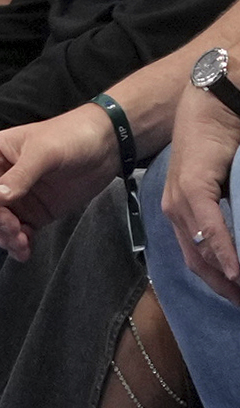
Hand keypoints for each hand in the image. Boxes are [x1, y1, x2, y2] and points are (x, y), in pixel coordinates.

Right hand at [0, 106, 117, 260]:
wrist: (107, 146)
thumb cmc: (70, 137)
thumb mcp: (43, 153)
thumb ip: (19, 176)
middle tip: (14, 228)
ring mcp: (17, 198)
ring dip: (4, 237)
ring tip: (23, 243)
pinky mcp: (35, 213)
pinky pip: (19, 232)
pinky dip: (18, 244)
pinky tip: (25, 251)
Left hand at [167, 94, 239, 303]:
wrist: (216, 105)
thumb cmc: (225, 147)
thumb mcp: (228, 190)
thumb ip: (231, 218)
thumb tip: (238, 249)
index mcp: (181, 213)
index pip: (197, 260)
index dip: (219, 286)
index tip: (239, 303)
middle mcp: (174, 210)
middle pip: (197, 263)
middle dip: (225, 290)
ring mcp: (179, 198)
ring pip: (201, 249)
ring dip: (226, 278)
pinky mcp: (191, 184)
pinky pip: (207, 224)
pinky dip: (223, 249)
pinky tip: (236, 271)